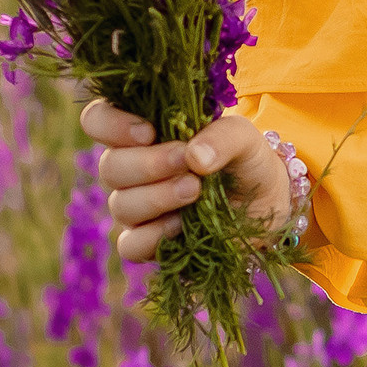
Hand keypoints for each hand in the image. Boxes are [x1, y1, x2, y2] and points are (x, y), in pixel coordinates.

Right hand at [80, 98, 291, 265]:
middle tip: (187, 162)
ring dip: (157, 196)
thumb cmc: (246, 160)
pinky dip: (153, 236)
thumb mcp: (245, 138)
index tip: (148, 132)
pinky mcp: (150, 242)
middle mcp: (132, 168)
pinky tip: (181, 225)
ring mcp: (137, 207)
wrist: (268, 203)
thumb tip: (194, 156)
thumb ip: (223, 137)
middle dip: (148, 164)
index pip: (98, 120)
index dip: (111, 124)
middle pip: (109, 167)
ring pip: (120, 205)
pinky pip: (130, 245)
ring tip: (195, 190)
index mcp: (143, 132)